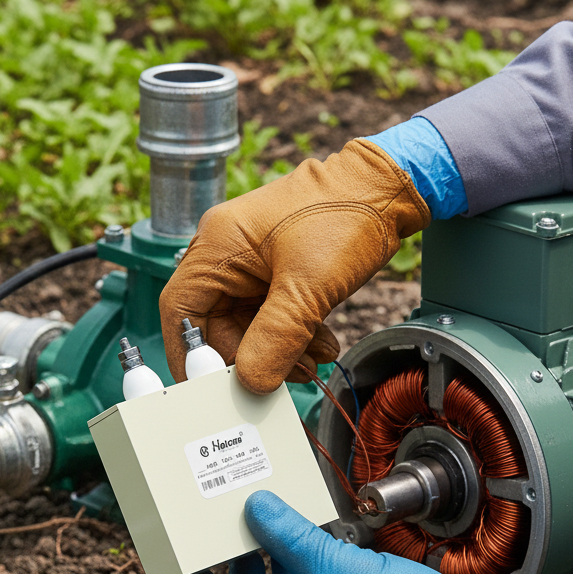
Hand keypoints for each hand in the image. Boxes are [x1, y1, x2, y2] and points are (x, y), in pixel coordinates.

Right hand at [159, 139, 429, 393]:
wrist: (391, 186)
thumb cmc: (347, 214)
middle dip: (250, 355)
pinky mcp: (276, 268)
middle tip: (286, 376)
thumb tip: (251, 382)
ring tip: (313, 361)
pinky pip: (271, 313)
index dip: (190, 354)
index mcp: (218, 244)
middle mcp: (226, 250)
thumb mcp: (308, 285)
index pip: (181, 310)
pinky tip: (319, 344)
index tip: (209, 387)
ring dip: (278, 349)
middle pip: (215, 323)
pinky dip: (292, 335)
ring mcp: (251, 260)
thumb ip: (276, 339)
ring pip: (248, 323)